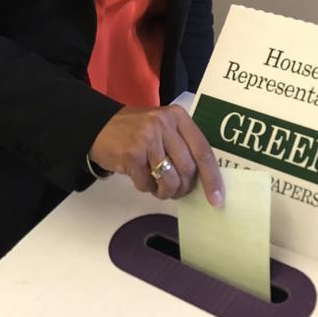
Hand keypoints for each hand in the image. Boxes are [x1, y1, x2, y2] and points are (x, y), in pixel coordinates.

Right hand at [88, 105, 223, 206]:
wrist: (100, 127)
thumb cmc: (137, 131)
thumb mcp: (164, 127)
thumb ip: (183, 145)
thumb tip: (205, 180)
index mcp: (178, 116)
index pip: (203, 150)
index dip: (212, 178)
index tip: (216, 200)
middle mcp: (164, 124)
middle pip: (188, 169)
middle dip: (183, 187)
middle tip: (174, 190)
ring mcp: (147, 138)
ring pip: (170, 180)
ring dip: (165, 191)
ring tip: (156, 184)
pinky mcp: (132, 154)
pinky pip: (148, 184)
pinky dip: (146, 187)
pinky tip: (139, 175)